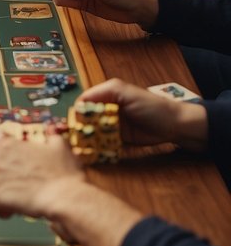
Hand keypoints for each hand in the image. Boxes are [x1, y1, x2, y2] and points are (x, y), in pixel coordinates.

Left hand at [0, 134, 83, 222]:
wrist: (64, 196)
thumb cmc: (64, 173)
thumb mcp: (60, 146)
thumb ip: (52, 137)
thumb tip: (52, 130)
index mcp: (8, 145)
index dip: (4, 164)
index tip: (13, 173)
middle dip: (1, 182)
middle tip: (17, 190)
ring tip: (15, 204)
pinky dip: (0, 210)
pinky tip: (12, 212)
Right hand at [76, 79, 208, 151]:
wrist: (174, 126)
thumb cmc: (152, 105)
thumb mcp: (126, 92)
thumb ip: (103, 93)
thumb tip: (80, 102)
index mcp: (108, 94)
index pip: (85, 101)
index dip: (77, 111)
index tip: (71, 123)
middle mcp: (108, 109)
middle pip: (87, 118)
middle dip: (79, 127)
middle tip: (72, 138)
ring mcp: (113, 125)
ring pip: (93, 132)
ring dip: (86, 139)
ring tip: (78, 148)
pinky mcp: (119, 139)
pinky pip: (103, 143)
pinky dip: (97, 148)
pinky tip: (91, 153)